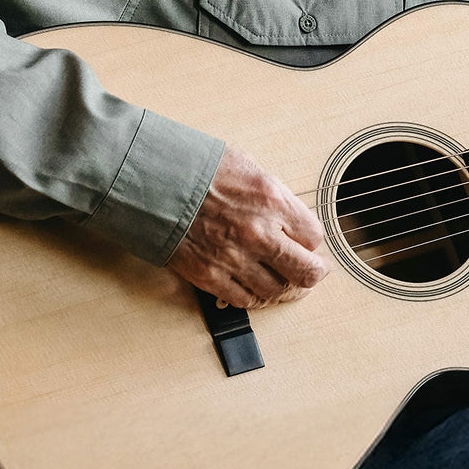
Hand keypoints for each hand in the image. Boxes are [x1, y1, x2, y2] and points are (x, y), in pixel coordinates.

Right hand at [168, 147, 328, 308]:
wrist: (153, 182)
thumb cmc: (198, 170)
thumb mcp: (250, 170)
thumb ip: (276, 198)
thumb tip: (293, 218)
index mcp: (271, 201)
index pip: (314, 236)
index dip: (312, 241)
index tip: (308, 243)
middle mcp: (258, 233)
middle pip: (305, 271)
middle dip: (314, 273)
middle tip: (314, 272)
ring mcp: (234, 258)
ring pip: (277, 290)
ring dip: (286, 289)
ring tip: (287, 282)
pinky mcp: (209, 275)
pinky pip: (245, 299)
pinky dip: (256, 297)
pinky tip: (258, 289)